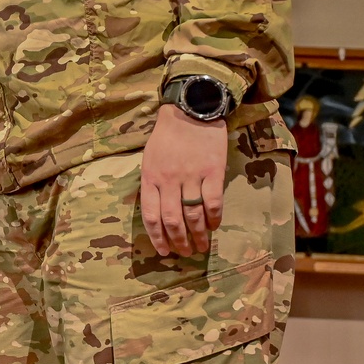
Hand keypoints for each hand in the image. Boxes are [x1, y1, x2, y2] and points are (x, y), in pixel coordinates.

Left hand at [140, 103, 227, 256]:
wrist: (190, 110)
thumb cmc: (167, 135)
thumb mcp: (150, 157)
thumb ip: (152, 183)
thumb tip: (156, 213)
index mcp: (150, 177)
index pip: (150, 215)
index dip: (157, 237)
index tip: (164, 251)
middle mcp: (169, 180)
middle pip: (172, 220)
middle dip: (179, 242)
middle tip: (186, 253)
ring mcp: (191, 176)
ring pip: (193, 215)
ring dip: (198, 235)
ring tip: (202, 247)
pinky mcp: (212, 172)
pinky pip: (213, 203)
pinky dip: (214, 219)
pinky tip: (214, 226)